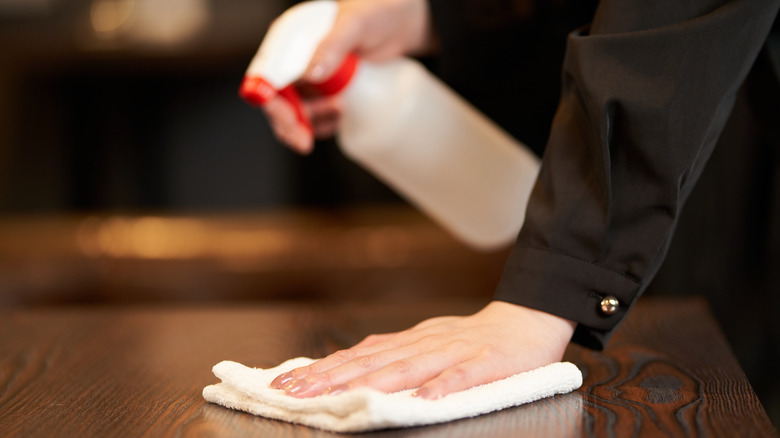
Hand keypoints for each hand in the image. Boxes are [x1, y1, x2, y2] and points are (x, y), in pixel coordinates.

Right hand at [263, 0, 434, 153]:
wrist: (403, 22)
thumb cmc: (378, 12)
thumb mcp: (354, 25)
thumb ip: (332, 45)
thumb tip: (311, 74)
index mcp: (288, 38)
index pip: (267, 74)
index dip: (270, 100)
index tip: (287, 119)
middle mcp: (294, 59)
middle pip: (278, 100)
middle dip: (289, 124)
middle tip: (304, 141)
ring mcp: (311, 77)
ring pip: (296, 112)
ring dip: (311, 123)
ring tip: (341, 110)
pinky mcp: (328, 91)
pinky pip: (317, 116)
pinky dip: (324, 124)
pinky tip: (342, 117)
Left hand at [269, 301, 575, 398]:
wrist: (527, 320)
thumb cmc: (473, 339)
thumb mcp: (426, 342)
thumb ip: (391, 354)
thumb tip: (346, 365)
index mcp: (409, 340)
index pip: (359, 355)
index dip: (323, 370)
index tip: (287, 384)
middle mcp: (425, 342)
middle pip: (372, 362)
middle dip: (331, 378)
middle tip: (295, 393)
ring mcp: (455, 351)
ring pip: (408, 366)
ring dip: (372, 382)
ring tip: (341, 398)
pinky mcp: (487, 362)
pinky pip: (463, 376)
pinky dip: (443, 386)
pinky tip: (425, 400)